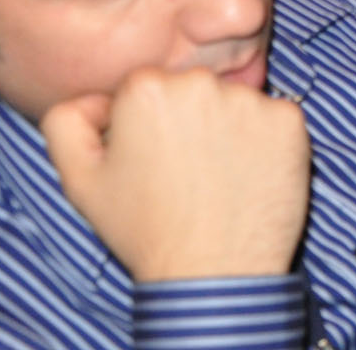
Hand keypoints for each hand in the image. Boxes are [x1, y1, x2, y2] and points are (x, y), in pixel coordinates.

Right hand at [42, 67, 310, 282]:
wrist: (212, 273)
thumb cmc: (143, 229)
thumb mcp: (80, 180)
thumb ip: (66, 123)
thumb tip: (92, 98)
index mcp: (146, 88)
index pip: (145, 89)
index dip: (144, 126)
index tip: (151, 161)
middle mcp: (201, 82)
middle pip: (191, 90)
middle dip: (186, 122)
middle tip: (183, 172)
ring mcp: (251, 100)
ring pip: (233, 104)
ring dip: (226, 130)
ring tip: (215, 178)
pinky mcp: (289, 120)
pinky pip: (272, 119)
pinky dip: (264, 142)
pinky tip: (247, 176)